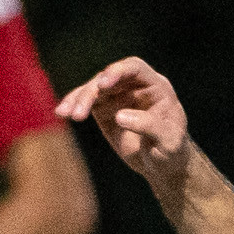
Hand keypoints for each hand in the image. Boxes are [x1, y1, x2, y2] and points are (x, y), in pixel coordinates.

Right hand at [58, 57, 191, 191]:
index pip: (135, 68)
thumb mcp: (169, 141)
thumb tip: (120, 116)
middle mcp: (135, 86)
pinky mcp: (104, 109)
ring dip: (79, 99)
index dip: (118, 71)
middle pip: (108, 78)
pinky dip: (73, 105)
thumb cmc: (172, 151)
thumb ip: (149, 126)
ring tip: (68, 114)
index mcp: (156, 86)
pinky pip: (86, 102)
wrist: (163, 165)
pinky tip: (62, 112)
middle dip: (92, 91)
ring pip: (93, 89)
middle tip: (81, 110)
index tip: (104, 83)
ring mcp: (118, 96)